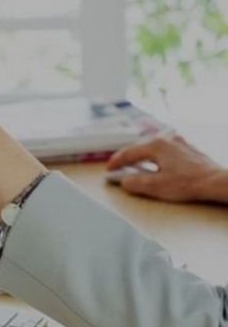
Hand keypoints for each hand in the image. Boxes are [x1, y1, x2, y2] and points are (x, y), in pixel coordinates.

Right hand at [107, 135, 227, 203]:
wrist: (216, 182)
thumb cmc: (189, 183)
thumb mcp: (156, 187)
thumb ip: (135, 183)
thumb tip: (124, 182)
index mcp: (155, 145)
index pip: (128, 153)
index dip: (116, 162)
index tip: (109, 170)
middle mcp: (166, 139)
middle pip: (139, 147)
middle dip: (128, 158)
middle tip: (119, 168)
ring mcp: (178, 142)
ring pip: (152, 147)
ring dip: (142, 157)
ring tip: (136, 167)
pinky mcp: (187, 149)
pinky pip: (165, 150)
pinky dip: (156, 157)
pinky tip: (158, 165)